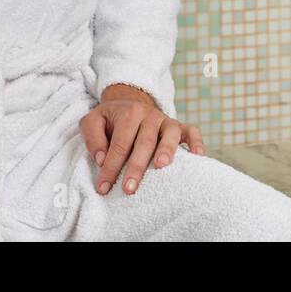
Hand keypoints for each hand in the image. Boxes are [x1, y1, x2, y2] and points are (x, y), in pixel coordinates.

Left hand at [79, 83, 204, 195]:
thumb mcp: (93, 121)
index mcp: (128, 113)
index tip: (103, 188)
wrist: (130, 102)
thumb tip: (102, 158)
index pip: (119, 144)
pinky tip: (197, 157)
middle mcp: (149, 115)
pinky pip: (192, 131)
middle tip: (129, 189)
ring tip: (161, 166)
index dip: (110, 167)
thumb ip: (92, 138)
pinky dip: (196, 142)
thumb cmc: (111, 119)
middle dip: (136, 167)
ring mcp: (166, 120)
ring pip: (169, 135)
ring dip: (166, 150)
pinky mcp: (180, 126)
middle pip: (144, 142)